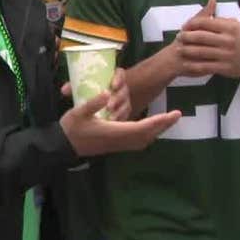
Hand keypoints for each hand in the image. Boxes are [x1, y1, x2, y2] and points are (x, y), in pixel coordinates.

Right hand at [60, 92, 180, 156]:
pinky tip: (150, 128)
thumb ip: (93, 103)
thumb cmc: (70, 128)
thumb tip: (108, 93)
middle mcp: (119, 140)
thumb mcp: (78, 112)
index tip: (172, 114)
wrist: (62, 147)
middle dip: (163, 125)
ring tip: (167, 120)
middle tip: (177, 114)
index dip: (159, 121)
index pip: (142, 127)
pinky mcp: (116, 146)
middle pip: (148, 134)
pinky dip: (148, 134)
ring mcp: (118, 145)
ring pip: (144, 140)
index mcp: (114, 131)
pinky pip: (138, 142)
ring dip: (157, 130)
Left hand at [61, 69, 130, 120]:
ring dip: (119, 111)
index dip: (118, 78)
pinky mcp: (124, 111)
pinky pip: (125, 115)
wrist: (94, 104)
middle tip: (109, 106)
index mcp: (112, 77)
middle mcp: (120, 88)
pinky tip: (113, 123)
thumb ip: (74, 87)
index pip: (120, 74)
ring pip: (126, 104)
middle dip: (117, 98)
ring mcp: (124, 100)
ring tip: (111, 117)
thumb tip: (64, 90)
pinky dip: (120, 119)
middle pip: (124, 90)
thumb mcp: (81, 88)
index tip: (112, 85)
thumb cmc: (88, 92)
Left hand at [177, 0, 239, 80]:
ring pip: (201, 51)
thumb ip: (221, 16)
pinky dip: (193, 65)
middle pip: (201, 37)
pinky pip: (205, 66)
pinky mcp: (225, 67)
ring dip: (187, 50)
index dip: (192, 24)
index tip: (184, 26)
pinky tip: (186, 63)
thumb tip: (210, 0)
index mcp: (230, 27)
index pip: (206, 22)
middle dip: (186, 37)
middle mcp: (228, 40)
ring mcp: (226, 55)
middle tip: (178, 37)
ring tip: (179, 49)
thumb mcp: (236, 25)